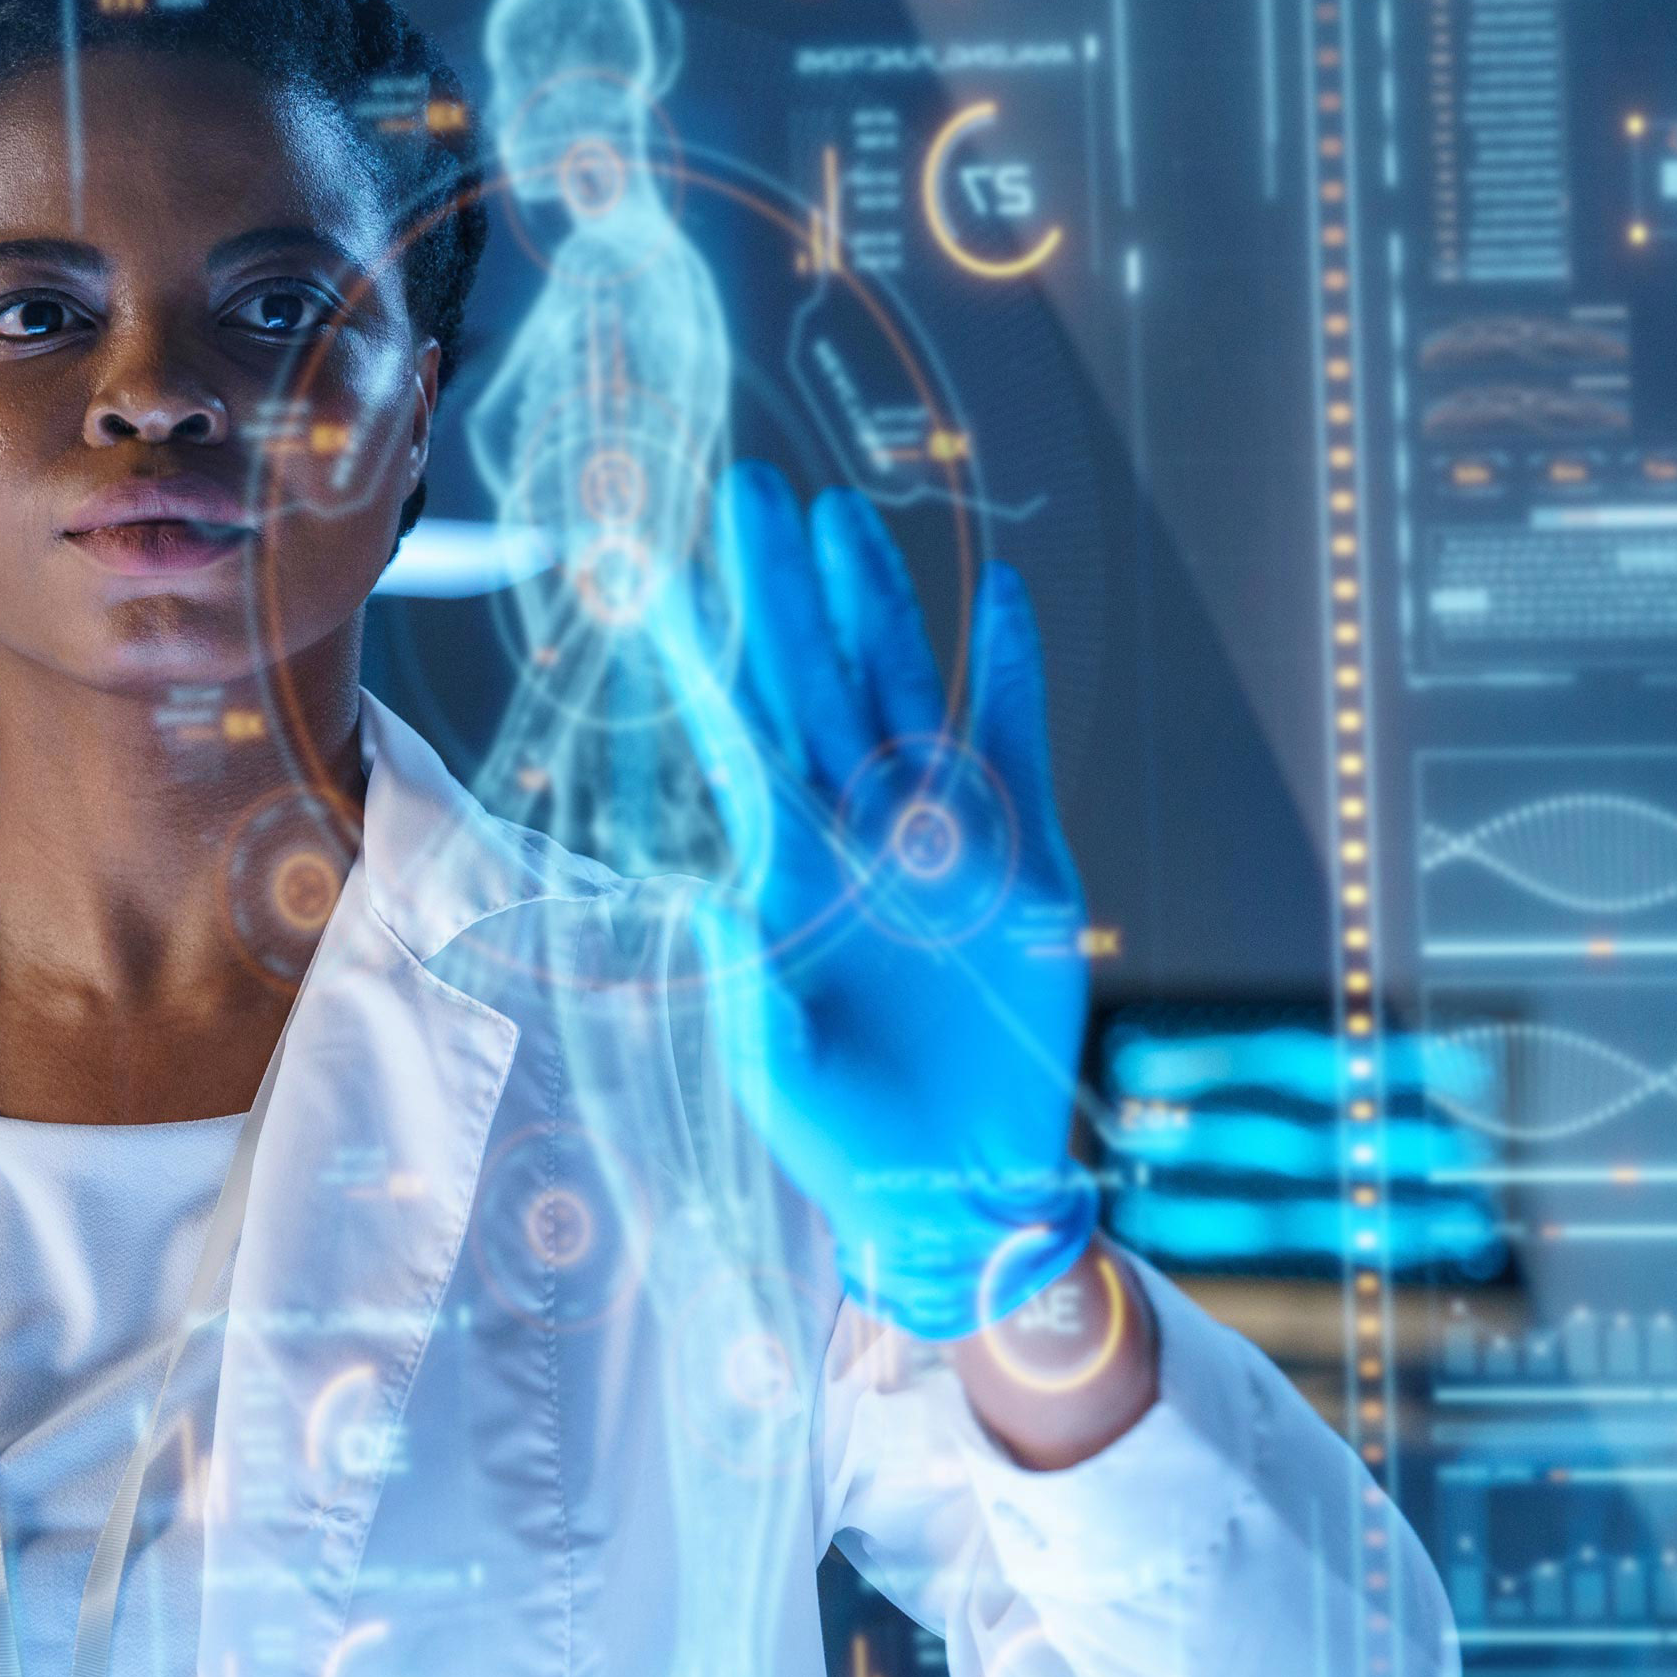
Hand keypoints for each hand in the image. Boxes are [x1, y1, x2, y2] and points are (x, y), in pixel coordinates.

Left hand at [703, 462, 1094, 1342]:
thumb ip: (747, 992)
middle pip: (808, 684)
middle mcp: (853, 834)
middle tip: (746, 490)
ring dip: (877, 605)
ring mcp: (938, 837)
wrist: (962, 1186)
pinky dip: (1011, 668)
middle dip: (779, 591)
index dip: (700, 655)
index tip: (652, 576)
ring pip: (898, 689)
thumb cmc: (842, 1137)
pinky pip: (1013, 741)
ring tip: (842, 516)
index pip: (733, 738)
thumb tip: (707, 904)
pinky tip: (1005, 593)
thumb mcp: (776, 1071)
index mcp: (781, 874)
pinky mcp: (1024, 858)